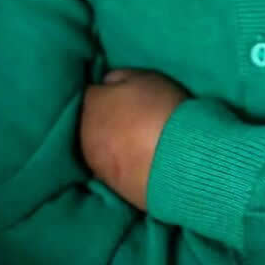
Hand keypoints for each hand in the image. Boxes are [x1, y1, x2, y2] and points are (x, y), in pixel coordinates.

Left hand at [80, 68, 190, 210]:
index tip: (126, 97)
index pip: (93, 93)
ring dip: (112, 143)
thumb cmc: (161, 110)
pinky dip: (121, 164)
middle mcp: (86, 134)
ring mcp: (96, 163)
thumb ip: (120, 78)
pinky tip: (139, 161)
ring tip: (137, 143)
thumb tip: (108, 83)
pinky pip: (112, 169)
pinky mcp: (110, 187)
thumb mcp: (145, 78)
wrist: (178, 160)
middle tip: (132, 119)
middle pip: (92, 121)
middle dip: (107, 119)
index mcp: (93, 104)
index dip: (110, 94)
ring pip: (99, 147)